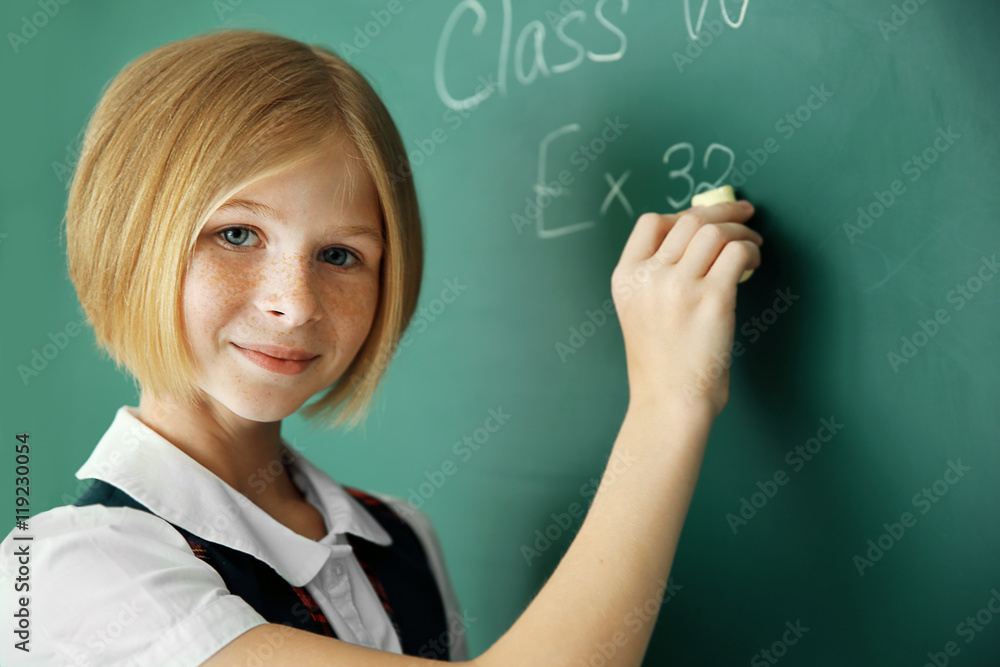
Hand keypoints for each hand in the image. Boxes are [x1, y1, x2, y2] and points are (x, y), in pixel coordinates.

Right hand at [611, 201, 761, 419]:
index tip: (705, 218)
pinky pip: (736, 254)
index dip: (683, 214)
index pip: (651, 223)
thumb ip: (657, 278)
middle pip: (689, 220)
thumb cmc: (661, 366)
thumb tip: (700, 240)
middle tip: (743, 215)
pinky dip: (750, 251)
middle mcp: (649, 278)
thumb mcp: (639, 313)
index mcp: (626, 279)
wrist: (669, 404)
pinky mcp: (712, 300)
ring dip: (740, 230)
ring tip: (753, 244)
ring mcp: (679, 287)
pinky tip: (754, 263)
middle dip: (720, 211)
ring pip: (714, 231)